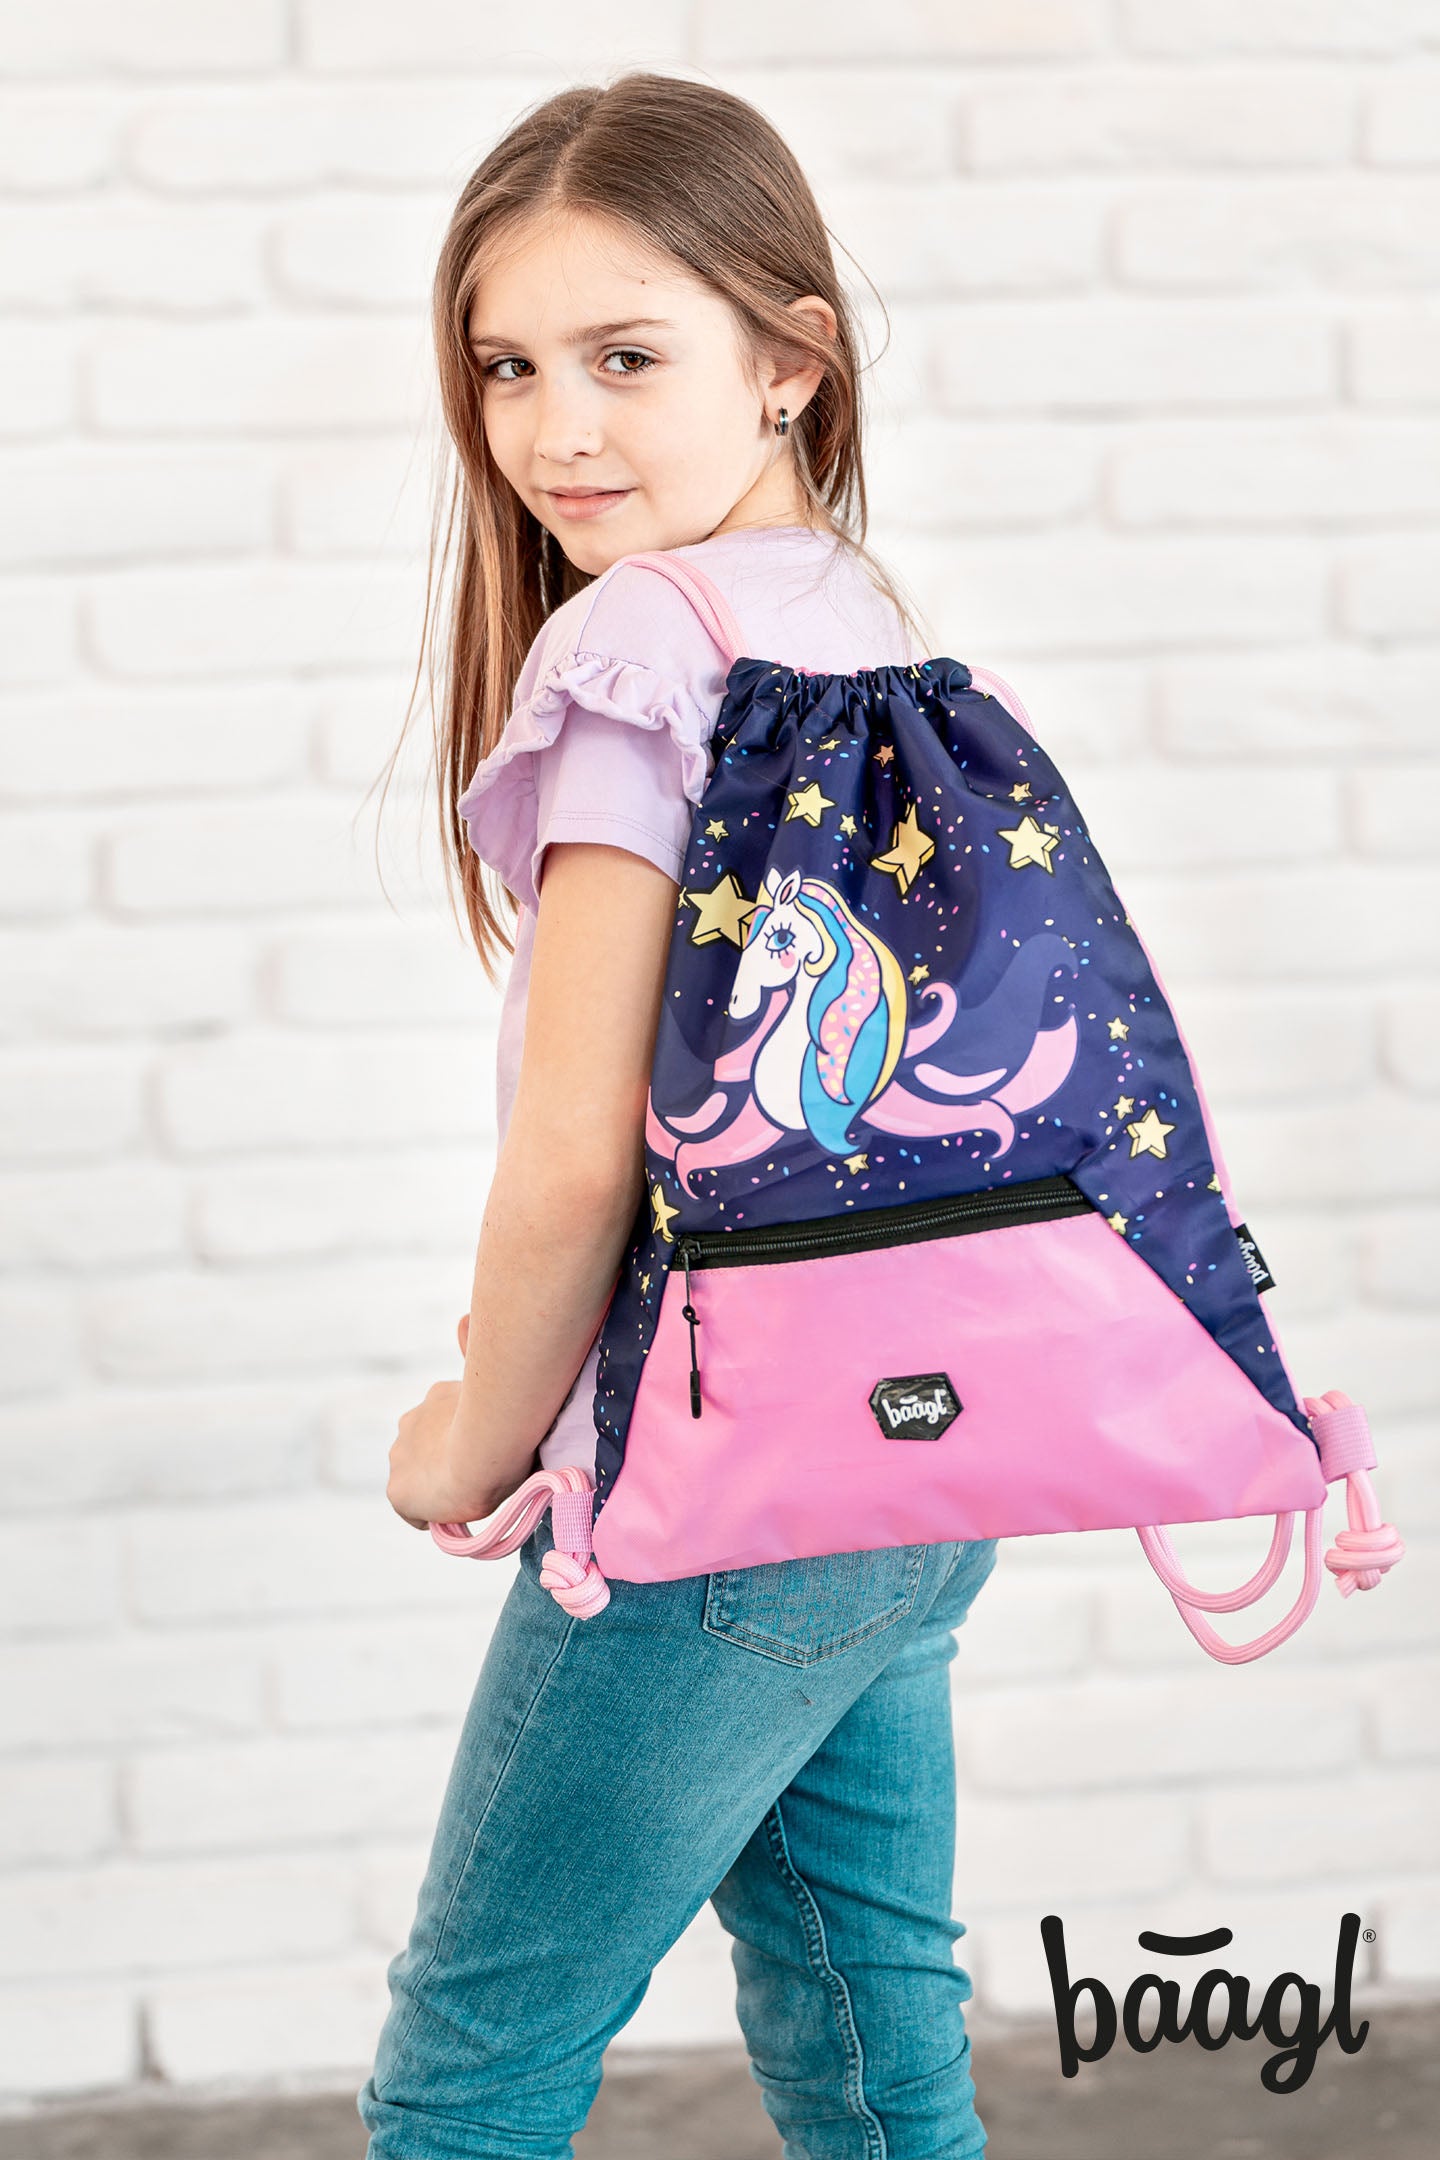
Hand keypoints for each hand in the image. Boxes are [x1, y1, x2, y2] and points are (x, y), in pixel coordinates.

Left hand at [385, 1313, 482, 1531]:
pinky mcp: (398, 1491)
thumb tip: (466, 1317)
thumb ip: (475, 1351)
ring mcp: (400, 1458)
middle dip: (443, 1461)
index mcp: (432, 1402)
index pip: (441, 1426)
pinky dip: (429, 1514)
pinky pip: (413, 1511)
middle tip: (475, 1475)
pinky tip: (452, 1517)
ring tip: (464, 1495)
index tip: (479, 1450)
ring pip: (417, 1478)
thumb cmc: (497, 1413)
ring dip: (435, 1485)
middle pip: (424, 1451)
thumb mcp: (487, 1375)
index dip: (460, 1439)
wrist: (480, 1449)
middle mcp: (408, 1426)